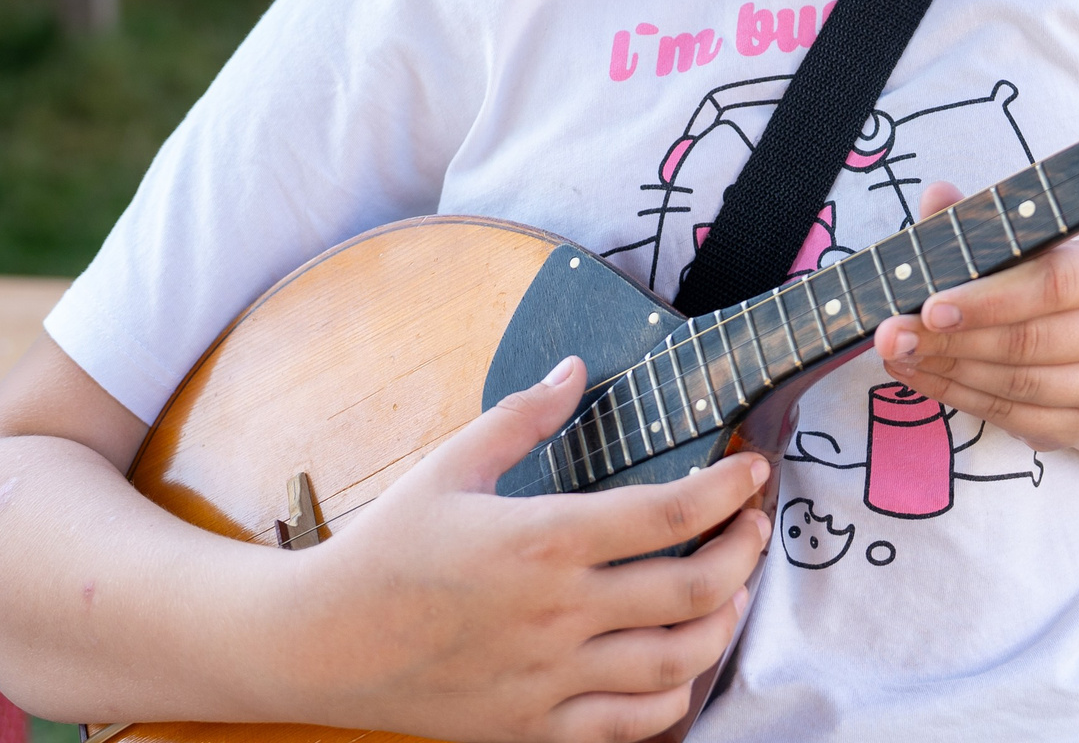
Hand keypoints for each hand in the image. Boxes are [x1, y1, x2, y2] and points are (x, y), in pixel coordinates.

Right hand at [293, 356, 770, 742]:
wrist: (323, 642)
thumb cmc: (387, 548)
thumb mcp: (451, 464)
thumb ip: (524, 415)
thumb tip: (576, 370)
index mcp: (542, 538)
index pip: (669, 513)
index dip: (726, 490)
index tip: (752, 472)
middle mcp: (558, 612)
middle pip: (693, 589)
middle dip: (744, 554)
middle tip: (755, 529)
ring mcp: (550, 677)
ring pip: (676, 663)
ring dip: (723, 624)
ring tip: (733, 593)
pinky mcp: (535, 727)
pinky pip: (631, 725)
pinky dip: (674, 698)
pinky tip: (683, 667)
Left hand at [871, 182, 1078, 453]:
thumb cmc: (1044, 286)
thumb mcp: (1022, 248)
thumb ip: (978, 224)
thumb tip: (937, 195)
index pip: (1053, 285)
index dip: (988, 300)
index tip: (931, 307)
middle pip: (1029, 341)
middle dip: (951, 340)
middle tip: (892, 335)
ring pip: (1018, 384)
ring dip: (948, 370)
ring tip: (899, 354)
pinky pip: (1012, 416)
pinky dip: (958, 398)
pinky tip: (921, 377)